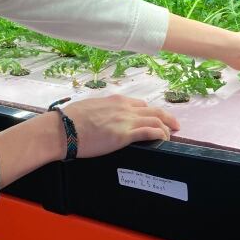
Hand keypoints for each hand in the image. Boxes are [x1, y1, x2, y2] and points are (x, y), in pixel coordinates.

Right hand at [61, 94, 179, 158]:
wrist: (63, 129)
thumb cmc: (71, 119)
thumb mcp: (91, 106)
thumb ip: (103, 109)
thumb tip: (103, 116)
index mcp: (116, 100)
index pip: (141, 104)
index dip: (151, 112)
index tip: (156, 118)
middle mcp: (125, 108)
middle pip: (154, 111)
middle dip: (168, 118)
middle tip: (176, 125)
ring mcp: (126, 121)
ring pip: (156, 120)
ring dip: (167, 128)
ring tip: (171, 135)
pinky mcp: (125, 135)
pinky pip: (150, 132)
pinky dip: (161, 135)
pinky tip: (164, 139)